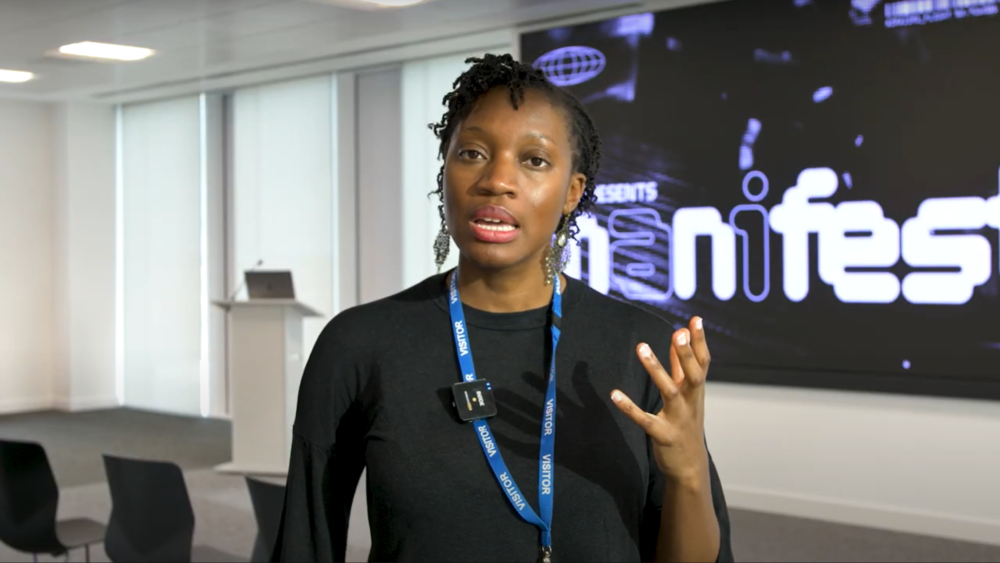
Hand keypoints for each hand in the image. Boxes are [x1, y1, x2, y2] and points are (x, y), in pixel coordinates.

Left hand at [611, 316, 710, 485]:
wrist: (690, 466)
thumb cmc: (687, 423)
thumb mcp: (688, 395)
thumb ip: (681, 365)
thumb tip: (679, 334)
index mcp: (696, 391)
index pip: (702, 363)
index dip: (700, 342)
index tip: (696, 320)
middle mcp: (690, 403)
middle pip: (692, 375)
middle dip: (687, 354)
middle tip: (679, 333)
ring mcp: (677, 419)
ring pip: (669, 392)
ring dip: (656, 370)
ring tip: (642, 348)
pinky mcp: (662, 435)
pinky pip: (645, 420)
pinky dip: (630, 407)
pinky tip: (614, 394)